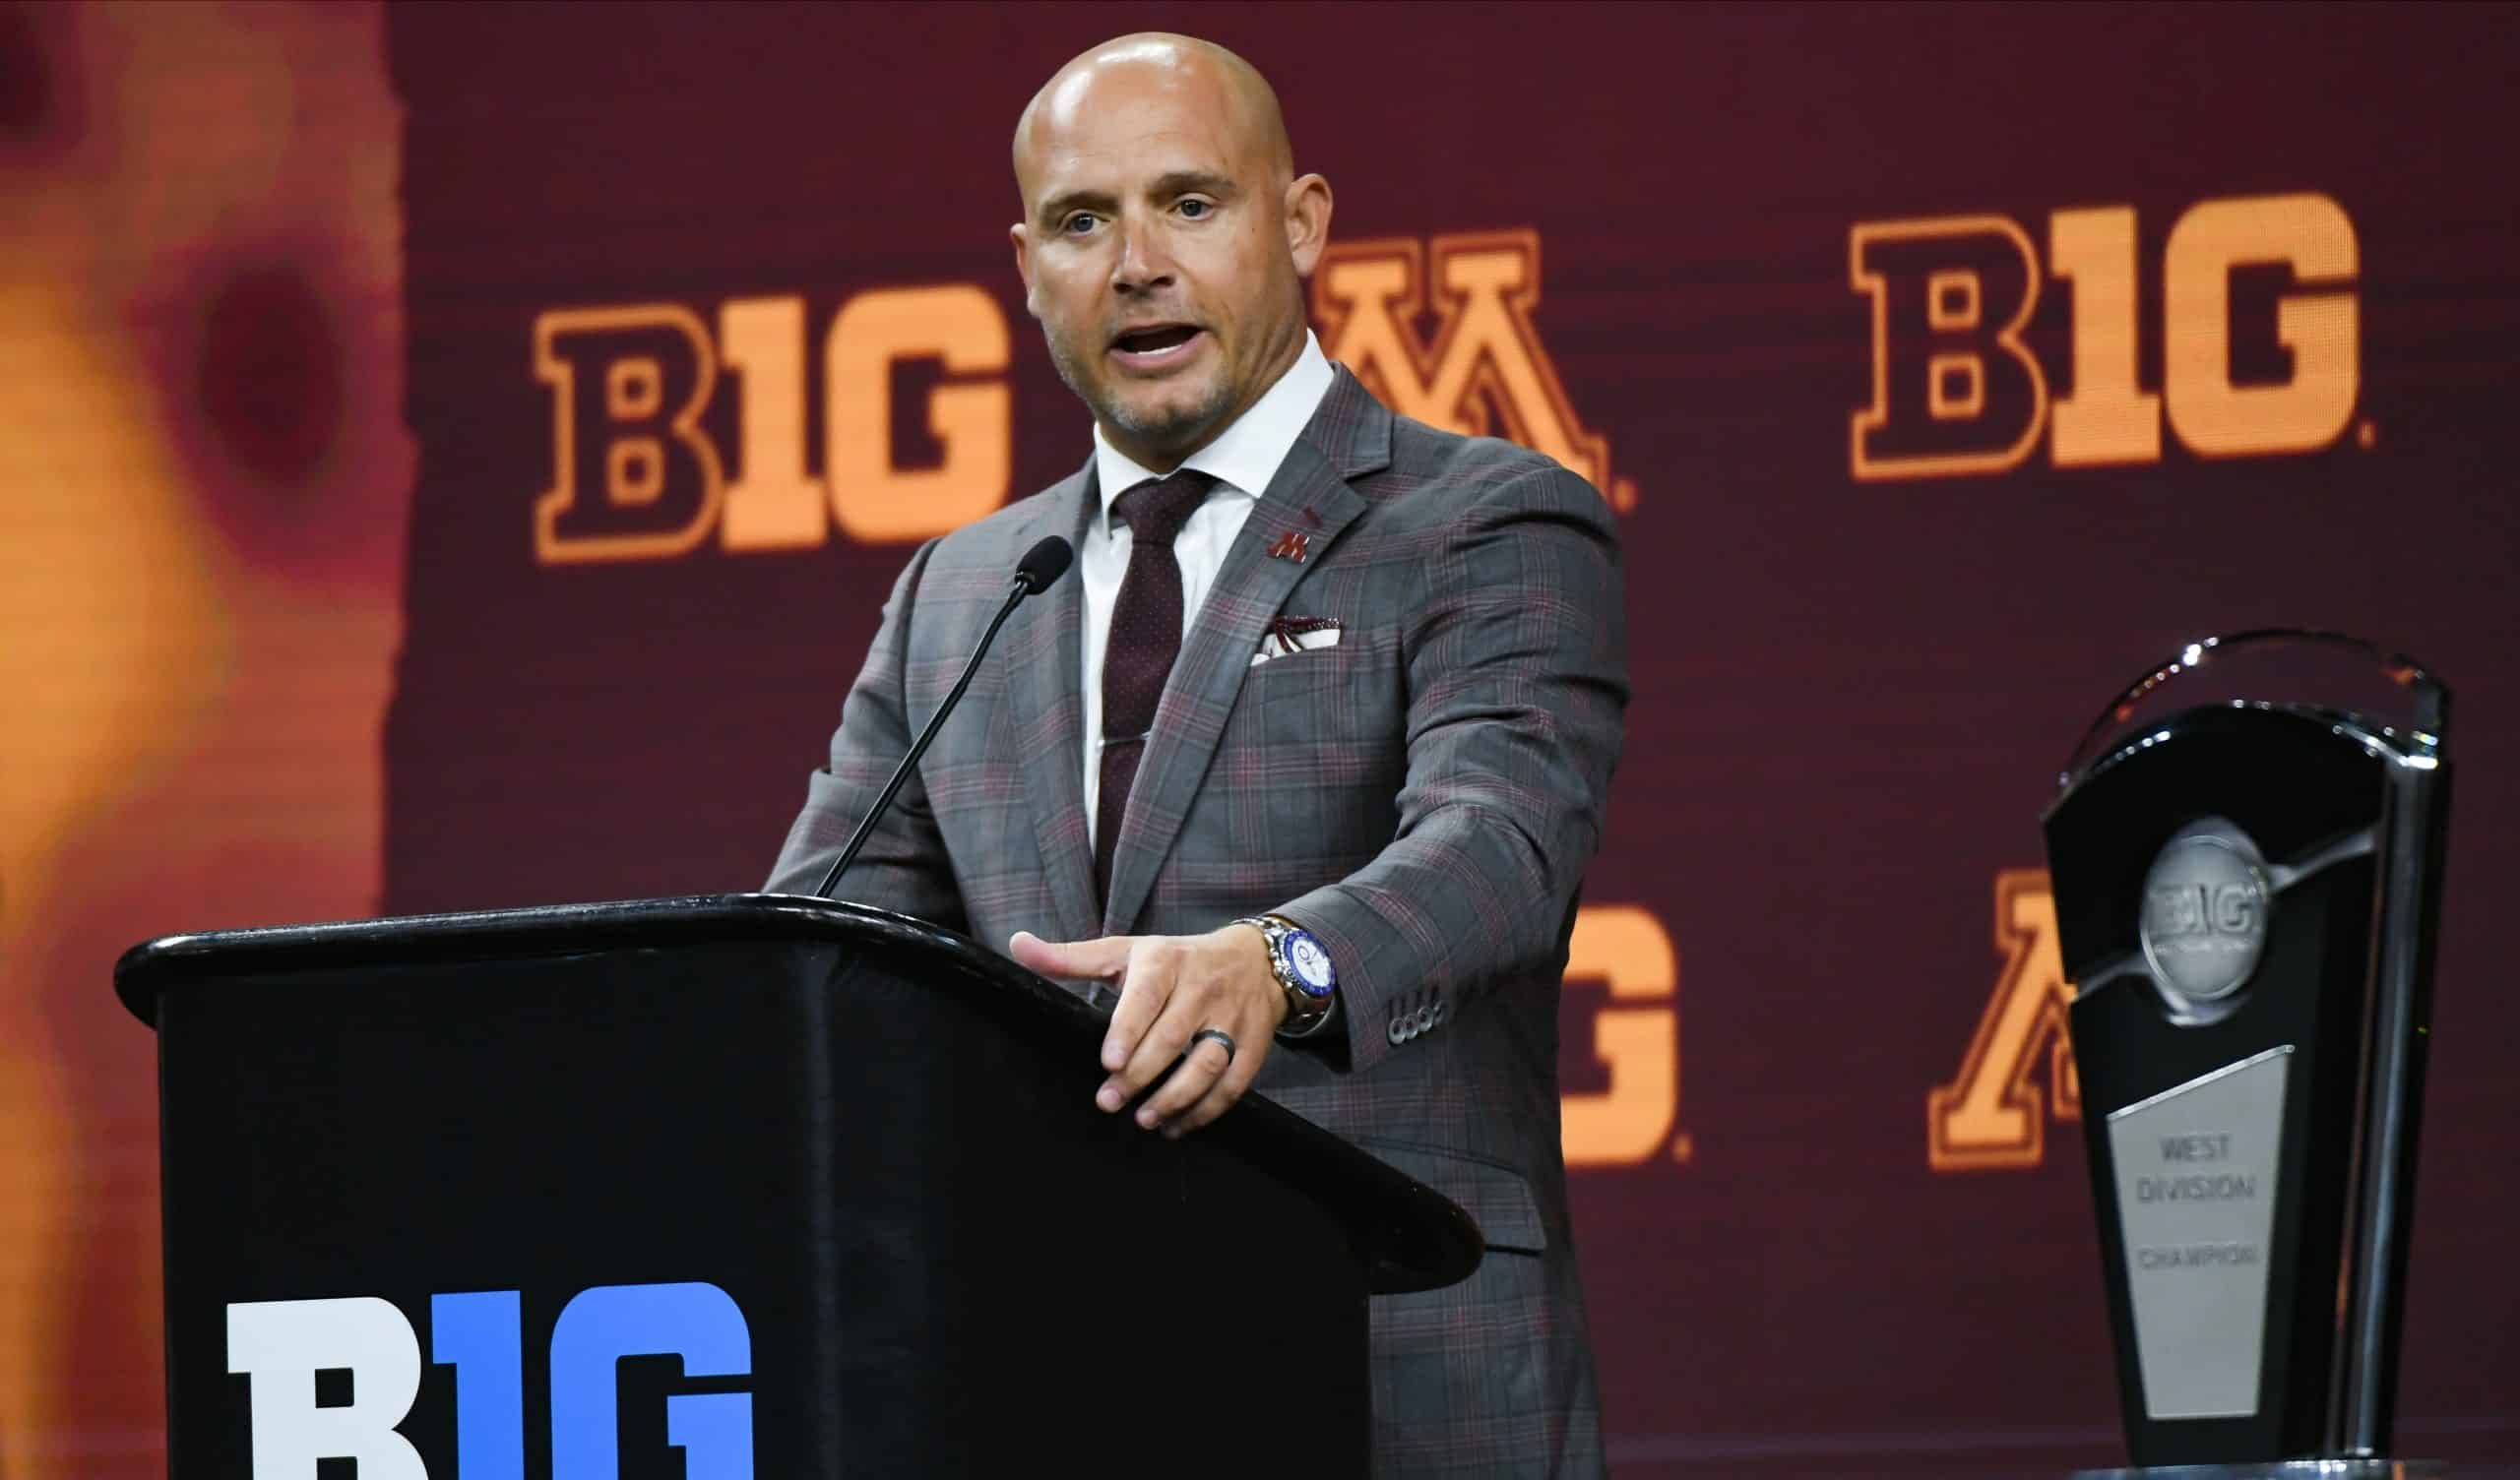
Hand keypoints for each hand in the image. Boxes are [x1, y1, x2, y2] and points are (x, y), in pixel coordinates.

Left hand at [1009, 924, 1286, 1136]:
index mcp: (1165, 962)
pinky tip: (1175, 1125)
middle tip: (1109, 1101)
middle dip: (1140, 1074)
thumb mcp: (1126, 951)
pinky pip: (1232, 1084)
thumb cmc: (1176, 960)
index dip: (1128, 1029)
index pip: (1146, 996)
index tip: (1109, 1061)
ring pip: (1207, 1063)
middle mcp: (1201, 988)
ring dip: (1175, 1097)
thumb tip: (1017, 946)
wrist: (1255, 960)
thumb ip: (1070, 958)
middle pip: (1173, 1036)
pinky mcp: (1252, 1046)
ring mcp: (1232, 1018)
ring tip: (1144, 1118)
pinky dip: (1204, 1111)